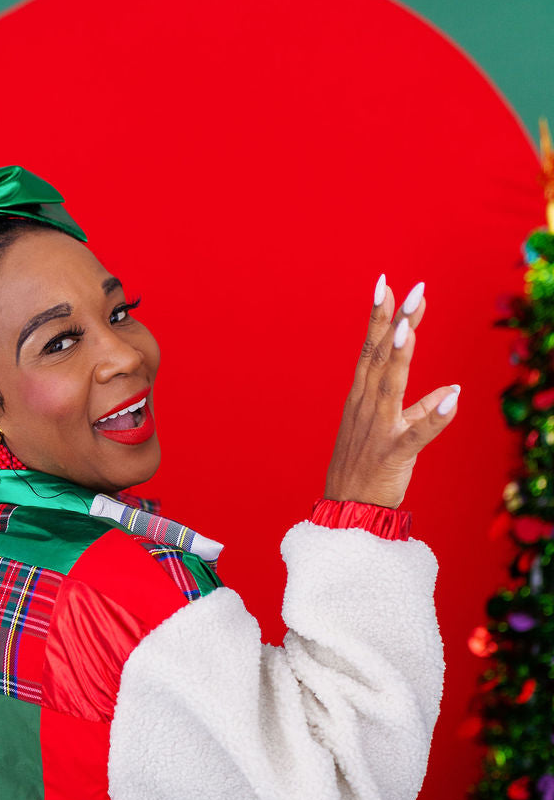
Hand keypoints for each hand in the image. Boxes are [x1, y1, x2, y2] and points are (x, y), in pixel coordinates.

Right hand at [323, 275, 458, 509]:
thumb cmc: (367, 470)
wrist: (347, 513)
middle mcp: (366, 408)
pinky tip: (451, 397)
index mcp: (362, 399)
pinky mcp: (393, 454)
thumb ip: (421, 409)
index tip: (389, 286)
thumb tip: (451, 390)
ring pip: (390, 387)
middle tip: (413, 291)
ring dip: (402, 356)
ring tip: (412, 326)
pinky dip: (433, 417)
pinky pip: (416, 434)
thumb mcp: (392, 434)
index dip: (380, 318)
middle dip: (396, 323)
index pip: (372, 351)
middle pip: (382, 358)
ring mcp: (377, 430)